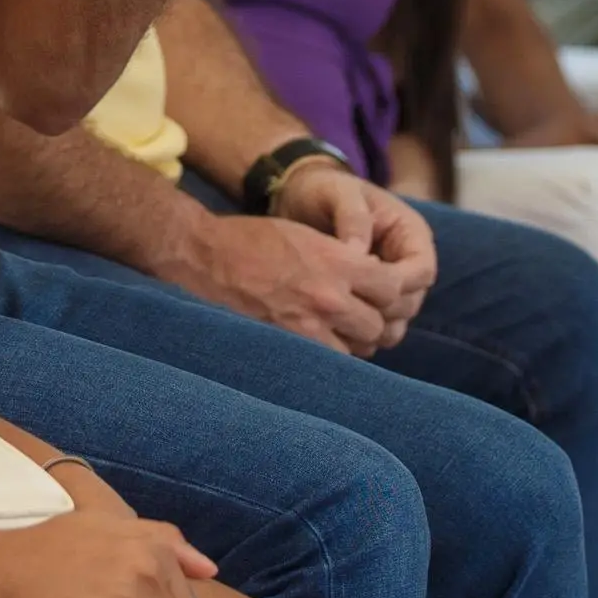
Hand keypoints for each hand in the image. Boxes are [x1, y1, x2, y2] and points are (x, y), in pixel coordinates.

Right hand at [165, 208, 393, 353]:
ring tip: (340, 328)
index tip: (375, 290)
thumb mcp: (307, 236)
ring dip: (355, 340)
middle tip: (359, 312)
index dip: (388, 290)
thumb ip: (344, 258)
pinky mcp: (289, 343)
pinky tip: (322, 342)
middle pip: (379, 324)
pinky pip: (331, 361)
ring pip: (360, 348)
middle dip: (373, 319)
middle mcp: (330, 296)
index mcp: (337, 261)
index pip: (392, 288)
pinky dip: (333, 354)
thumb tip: (372, 277)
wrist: (206, 254)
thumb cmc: (253, 238)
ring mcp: (309, 325)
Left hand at [263, 161, 438, 337]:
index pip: (422, 271)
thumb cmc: (324, 189)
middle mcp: (406, 261)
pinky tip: (331, 328)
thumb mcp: (339, 193)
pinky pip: (374, 324)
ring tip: (337, 323)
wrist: (300, 196)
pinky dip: (358, 331)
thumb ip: (353, 219)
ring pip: (395, 320)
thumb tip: (359, 256)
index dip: (399, 285)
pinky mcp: (368, 297)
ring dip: (372, 327)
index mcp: (410, 233)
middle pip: (411, 302)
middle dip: (384, 311)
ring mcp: (389, 282)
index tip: (364, 288)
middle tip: (344, 310)